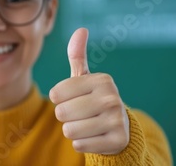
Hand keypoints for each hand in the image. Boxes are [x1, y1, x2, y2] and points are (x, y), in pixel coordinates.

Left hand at [49, 28, 128, 153]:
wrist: (119, 128)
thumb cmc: (93, 99)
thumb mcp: (85, 78)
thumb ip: (78, 55)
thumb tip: (81, 29)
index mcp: (102, 80)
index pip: (56, 93)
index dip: (59, 99)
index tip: (74, 98)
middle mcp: (111, 98)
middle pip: (61, 113)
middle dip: (65, 116)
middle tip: (80, 114)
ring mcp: (116, 120)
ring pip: (69, 130)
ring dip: (72, 131)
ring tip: (86, 125)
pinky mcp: (117, 141)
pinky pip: (79, 145)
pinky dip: (81, 143)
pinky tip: (94, 137)